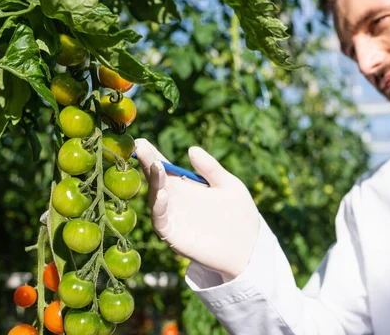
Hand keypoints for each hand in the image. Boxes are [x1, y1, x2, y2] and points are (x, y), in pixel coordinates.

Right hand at [134, 139, 259, 278]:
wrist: (250, 248)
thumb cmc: (240, 214)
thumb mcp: (229, 185)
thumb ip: (211, 169)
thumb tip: (191, 149)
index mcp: (185, 185)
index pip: (164, 166)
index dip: (151, 154)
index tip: (141, 140)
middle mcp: (174, 199)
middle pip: (155, 179)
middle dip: (146, 163)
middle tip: (140, 147)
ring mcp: (173, 217)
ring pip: (155, 198)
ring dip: (154, 182)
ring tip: (156, 166)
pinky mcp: (174, 236)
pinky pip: (161, 221)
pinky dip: (160, 207)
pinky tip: (163, 193)